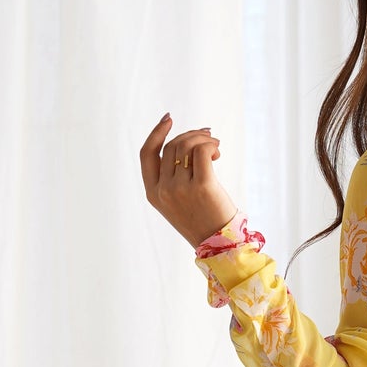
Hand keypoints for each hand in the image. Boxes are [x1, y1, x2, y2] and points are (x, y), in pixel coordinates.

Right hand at [139, 113, 237, 249]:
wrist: (220, 246)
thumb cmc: (202, 222)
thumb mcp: (178, 202)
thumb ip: (173, 177)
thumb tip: (186, 142)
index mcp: (153, 194)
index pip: (147, 154)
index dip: (156, 133)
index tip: (169, 119)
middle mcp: (164, 190)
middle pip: (171, 146)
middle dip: (190, 135)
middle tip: (208, 137)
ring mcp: (180, 189)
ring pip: (187, 146)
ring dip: (203, 139)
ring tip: (215, 147)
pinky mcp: (202, 186)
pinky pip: (202, 151)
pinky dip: (210, 145)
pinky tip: (217, 151)